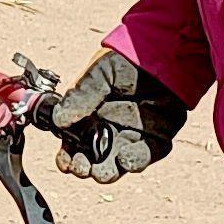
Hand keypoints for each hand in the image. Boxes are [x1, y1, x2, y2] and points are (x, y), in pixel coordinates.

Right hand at [42, 46, 189, 184]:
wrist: (164, 52)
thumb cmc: (127, 58)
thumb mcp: (98, 75)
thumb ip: (80, 97)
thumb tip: (59, 119)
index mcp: (91, 115)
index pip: (74, 142)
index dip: (68, 155)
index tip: (64, 161)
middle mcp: (109, 128)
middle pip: (93, 158)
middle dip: (84, 167)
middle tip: (82, 167)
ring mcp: (132, 134)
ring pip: (116, 163)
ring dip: (106, 171)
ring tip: (100, 171)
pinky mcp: (156, 138)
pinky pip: (143, 156)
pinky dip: (133, 161)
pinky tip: (125, 159)